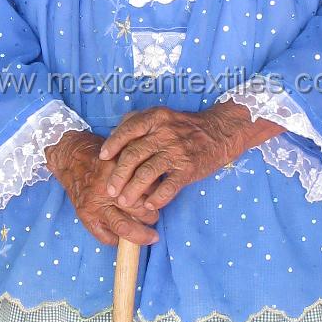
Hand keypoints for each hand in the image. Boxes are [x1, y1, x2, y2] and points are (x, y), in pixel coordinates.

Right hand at [46, 130, 159, 245]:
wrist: (69, 156)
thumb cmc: (99, 154)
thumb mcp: (121, 154)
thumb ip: (138, 170)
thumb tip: (159, 188)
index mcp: (119, 172)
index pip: (147, 190)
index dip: (159, 198)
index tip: (162, 201)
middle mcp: (107, 189)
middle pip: (139, 210)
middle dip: (152, 216)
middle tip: (154, 216)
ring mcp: (94, 205)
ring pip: (124, 227)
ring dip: (140, 234)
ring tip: (148, 234)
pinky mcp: (85, 215)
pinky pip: (104, 237)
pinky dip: (117, 240)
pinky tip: (124, 237)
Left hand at [98, 100, 285, 210]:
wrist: (220, 131)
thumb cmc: (185, 127)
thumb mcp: (161, 115)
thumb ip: (138, 121)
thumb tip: (115, 134)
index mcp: (155, 118)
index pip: (127, 131)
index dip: (112, 145)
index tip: (102, 159)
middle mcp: (164, 133)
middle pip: (133, 155)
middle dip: (118, 175)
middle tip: (109, 190)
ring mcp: (177, 151)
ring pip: (147, 173)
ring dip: (133, 190)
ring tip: (124, 202)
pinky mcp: (189, 168)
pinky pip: (169, 186)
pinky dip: (157, 198)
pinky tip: (149, 205)